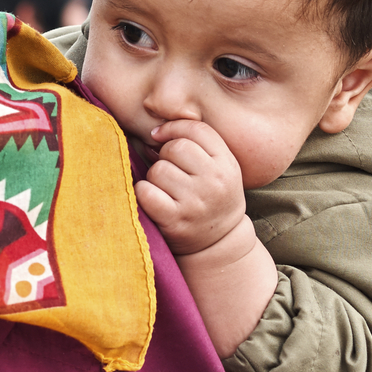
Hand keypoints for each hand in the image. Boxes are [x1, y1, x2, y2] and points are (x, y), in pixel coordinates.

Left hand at [135, 120, 245, 255]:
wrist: (219, 243)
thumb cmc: (214, 197)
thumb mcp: (221, 168)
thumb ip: (198, 143)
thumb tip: (156, 130)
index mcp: (227, 164)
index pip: (197, 129)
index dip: (174, 128)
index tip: (161, 136)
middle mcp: (214, 182)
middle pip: (175, 147)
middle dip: (166, 156)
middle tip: (172, 173)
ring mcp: (194, 202)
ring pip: (158, 169)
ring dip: (155, 178)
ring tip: (167, 190)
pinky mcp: (174, 220)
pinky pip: (145, 191)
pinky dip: (144, 193)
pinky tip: (155, 200)